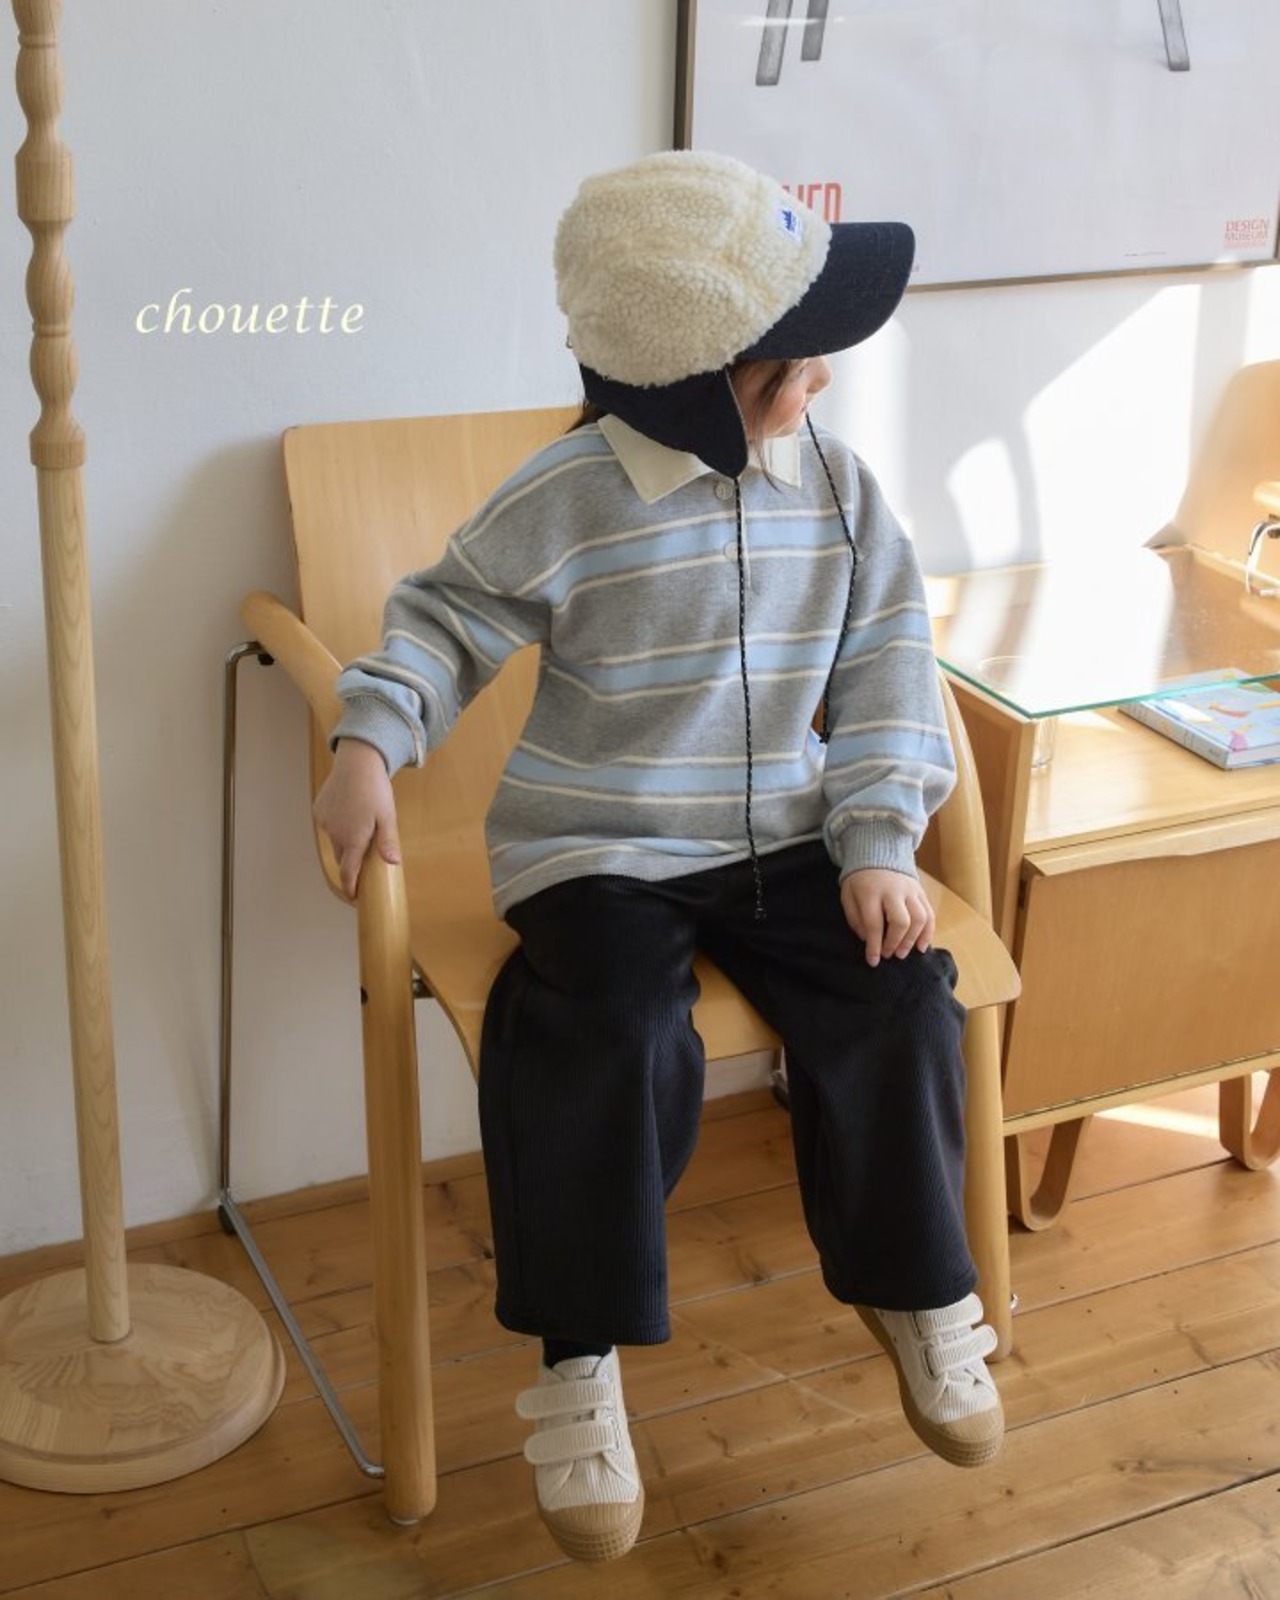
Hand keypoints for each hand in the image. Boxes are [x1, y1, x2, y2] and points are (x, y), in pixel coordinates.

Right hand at [312, 738, 400, 899]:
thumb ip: (387, 842)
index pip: (349, 872)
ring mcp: (325, 822)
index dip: (350, 888)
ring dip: (346, 843)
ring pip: (336, 841)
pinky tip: (349, 812)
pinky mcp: (319, 811)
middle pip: (343, 858)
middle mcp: (336, 833)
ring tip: (360, 827)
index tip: (354, 899)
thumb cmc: (376, 790)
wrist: (357, 762)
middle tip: (365, 861)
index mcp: (354, 839)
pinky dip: (338, 826)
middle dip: (352, 864)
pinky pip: (329, 826)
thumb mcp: (388, 816)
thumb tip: (393, 863)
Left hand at [840, 868, 934, 966]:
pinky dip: (928, 932)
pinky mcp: (921, 891)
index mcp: (871, 891)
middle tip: (888, 955)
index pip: (874, 923)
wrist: (878, 851)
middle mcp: (893, 890)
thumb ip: (855, 918)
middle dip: (895, 943)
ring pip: (919, 918)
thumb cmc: (860, 879)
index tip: (873, 961)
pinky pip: (930, 913)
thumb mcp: (848, 895)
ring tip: (903, 953)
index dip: (874, 945)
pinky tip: (921, 946)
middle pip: (901, 921)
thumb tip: (869, 940)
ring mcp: (910, 890)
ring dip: (912, 940)